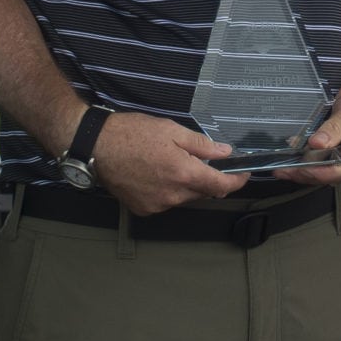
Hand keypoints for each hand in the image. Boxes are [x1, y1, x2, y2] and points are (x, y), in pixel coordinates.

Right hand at [93, 110, 247, 214]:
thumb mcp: (172, 130)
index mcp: (185, 174)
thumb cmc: (133, 133)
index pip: (221, 186)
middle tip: (199, 160)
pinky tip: (155, 175)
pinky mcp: (143, 209)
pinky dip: (167, 191)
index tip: (243, 175)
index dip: (236, 181)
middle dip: (206, 179)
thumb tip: (224, 153)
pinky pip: (165, 202)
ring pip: (183, 198)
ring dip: (185, 185)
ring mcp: (157, 205)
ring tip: (169, 164)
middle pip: (202, 192)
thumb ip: (202, 145)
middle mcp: (173, 195)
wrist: (97, 146)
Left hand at [277, 68, 340, 184]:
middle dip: (311, 174)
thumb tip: (316, 145)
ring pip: (340, 175)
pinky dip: (323, 166)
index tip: (300, 169)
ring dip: (314, 172)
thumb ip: (334, 126)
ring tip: (288, 167)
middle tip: (283, 170)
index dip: (323, 173)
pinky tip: (305, 161)